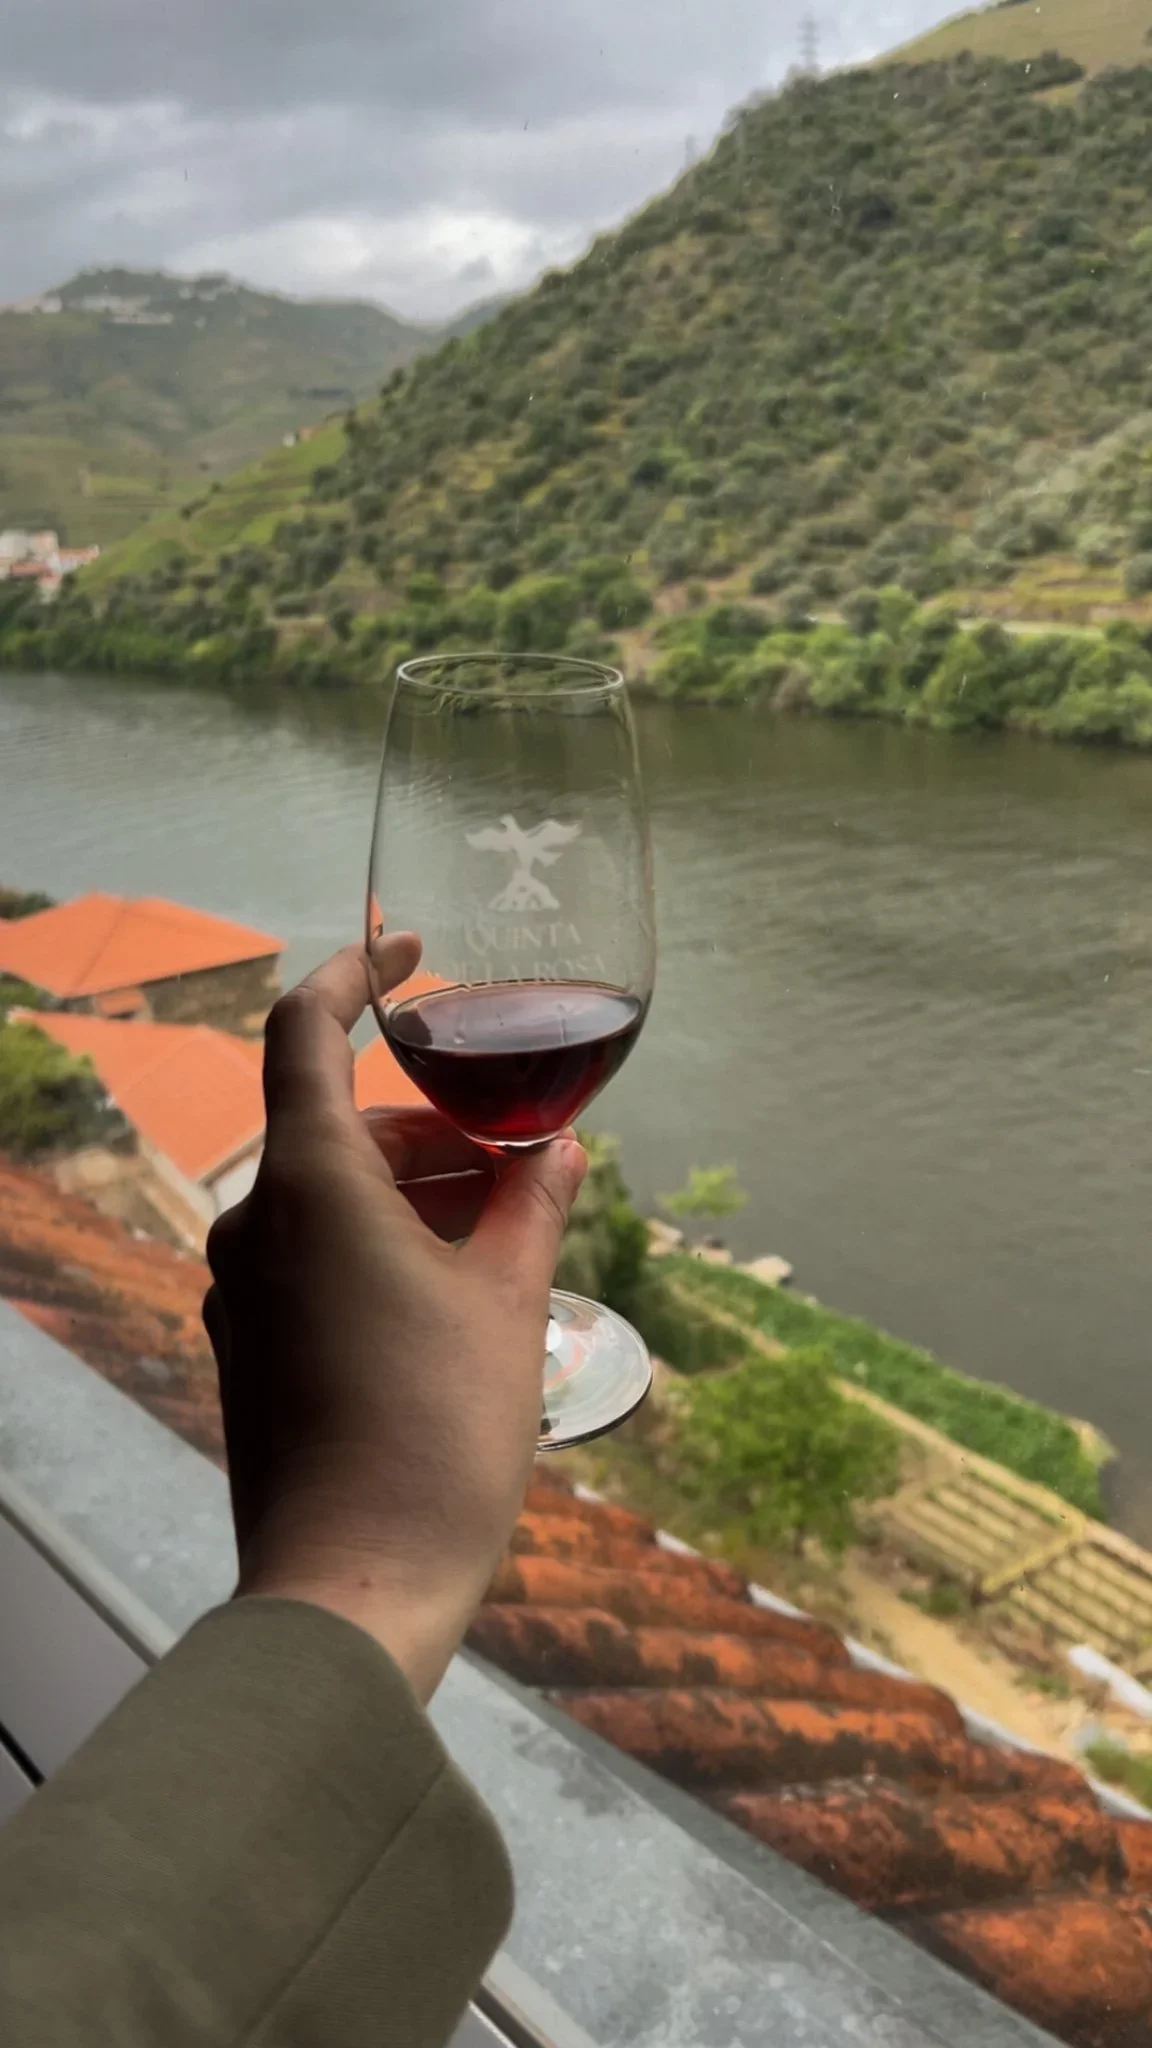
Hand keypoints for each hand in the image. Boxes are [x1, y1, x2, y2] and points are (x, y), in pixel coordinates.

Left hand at [203, 938, 586, 1700]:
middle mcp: (255, 1223)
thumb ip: (533, 1205)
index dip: (355, 972)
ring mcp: (241, 1290)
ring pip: (329, 1197)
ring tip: (503, 1239)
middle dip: (430, 1126)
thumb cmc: (438, 1431)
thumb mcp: (507, 1301)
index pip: (305, 1028)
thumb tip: (557, 1153)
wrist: (356, 1582)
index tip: (411, 954)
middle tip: (517, 1162)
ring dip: (412, 1193)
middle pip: (336, 1125)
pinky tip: (452, 1299)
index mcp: (309, 1184)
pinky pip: (312, 1258)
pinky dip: (378, 1246)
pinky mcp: (249, 1346)